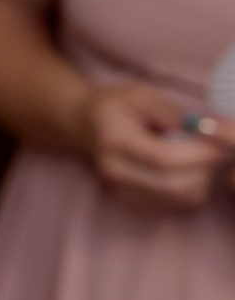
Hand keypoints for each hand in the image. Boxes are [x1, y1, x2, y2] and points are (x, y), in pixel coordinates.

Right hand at [74, 82, 226, 209]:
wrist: (82, 123)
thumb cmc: (112, 105)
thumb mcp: (139, 94)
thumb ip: (171, 112)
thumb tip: (205, 129)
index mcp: (115, 141)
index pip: (162, 159)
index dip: (197, 154)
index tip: (218, 142)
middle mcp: (116, 171)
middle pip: (174, 186)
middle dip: (204, 169)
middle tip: (211, 149)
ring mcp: (122, 189)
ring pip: (179, 199)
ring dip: (200, 180)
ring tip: (198, 158)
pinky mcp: (132, 200)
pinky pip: (174, 205)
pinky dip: (190, 189)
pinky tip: (186, 169)